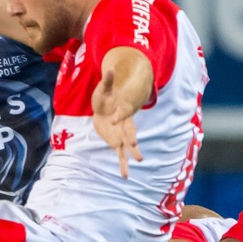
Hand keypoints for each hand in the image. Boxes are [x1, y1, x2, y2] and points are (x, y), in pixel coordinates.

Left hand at [92, 64, 143, 178]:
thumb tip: (109, 68)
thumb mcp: (104, 88)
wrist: (106, 107)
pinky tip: (124, 174)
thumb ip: (108, 80)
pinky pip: (120, 154)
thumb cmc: (105, 97)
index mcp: (122, 112)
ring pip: (125, 149)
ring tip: (129, 172)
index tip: (114, 120)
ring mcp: (120, 135)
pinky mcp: (115, 141)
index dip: (119, 116)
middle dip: (132, 143)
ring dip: (127, 160)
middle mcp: (124, 126)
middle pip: (130, 135)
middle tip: (137, 153)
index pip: (122, 114)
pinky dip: (122, 163)